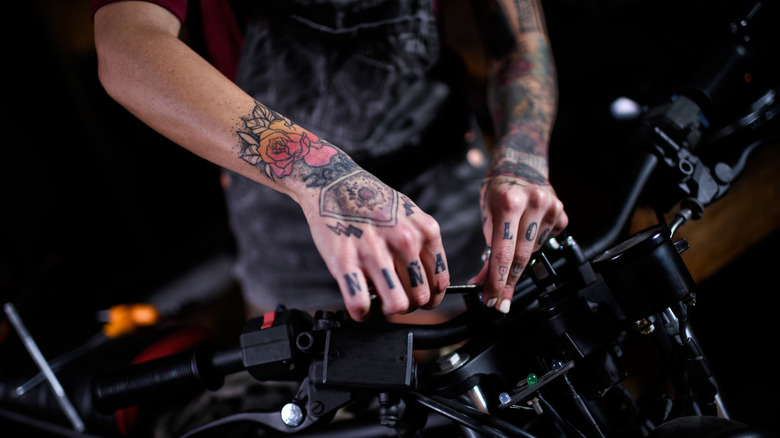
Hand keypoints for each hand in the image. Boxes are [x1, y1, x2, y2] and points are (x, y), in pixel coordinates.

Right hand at [301, 170, 449, 320]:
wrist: (334, 182)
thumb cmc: (372, 201)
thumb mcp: (409, 214)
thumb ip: (422, 244)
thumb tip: (430, 282)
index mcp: (425, 231)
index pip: (438, 283)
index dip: (429, 298)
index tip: (418, 299)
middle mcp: (404, 241)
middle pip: (419, 298)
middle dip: (408, 305)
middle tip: (394, 298)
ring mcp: (374, 251)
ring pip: (396, 305)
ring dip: (387, 310)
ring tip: (378, 302)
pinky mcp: (345, 261)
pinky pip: (360, 304)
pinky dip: (361, 312)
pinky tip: (359, 305)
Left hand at [470, 175, 567, 312]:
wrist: (521, 163)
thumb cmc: (499, 189)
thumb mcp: (486, 213)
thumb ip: (488, 247)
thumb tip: (483, 282)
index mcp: (509, 202)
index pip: (503, 251)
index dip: (497, 280)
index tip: (492, 298)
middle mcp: (534, 204)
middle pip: (521, 257)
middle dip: (508, 282)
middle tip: (499, 300)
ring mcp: (551, 208)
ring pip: (533, 251)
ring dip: (519, 258)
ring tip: (511, 242)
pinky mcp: (561, 213)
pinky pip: (546, 241)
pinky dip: (533, 244)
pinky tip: (527, 230)